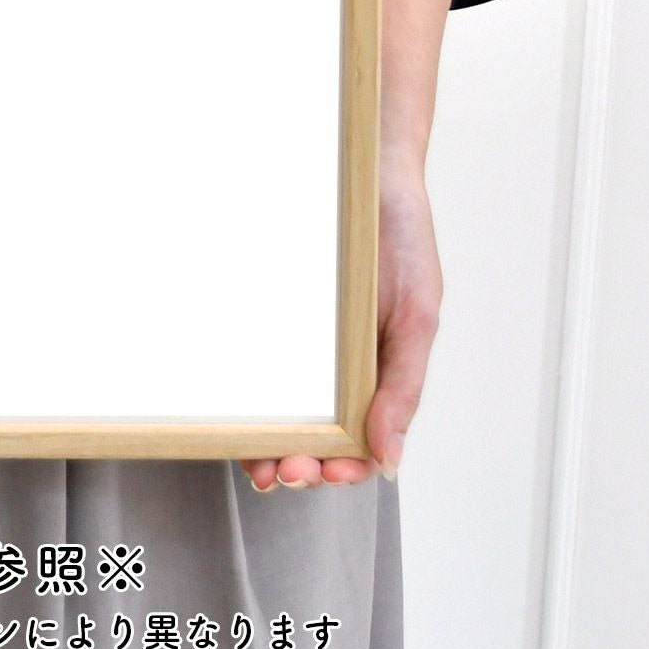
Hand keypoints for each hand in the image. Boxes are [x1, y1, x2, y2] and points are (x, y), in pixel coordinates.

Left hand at [239, 148, 442, 490]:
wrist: (367, 174)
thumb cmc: (404, 245)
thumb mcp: (416, 318)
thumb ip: (403, 387)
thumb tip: (388, 462)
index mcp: (376, 377)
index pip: (358, 443)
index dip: (340, 469)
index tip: (324, 474)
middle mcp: (334, 369)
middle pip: (311, 434)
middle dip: (295, 463)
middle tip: (279, 472)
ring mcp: (301, 343)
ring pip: (279, 408)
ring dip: (266, 442)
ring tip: (254, 458)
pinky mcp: (273, 313)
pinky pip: (255, 355)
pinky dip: (244, 387)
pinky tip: (232, 404)